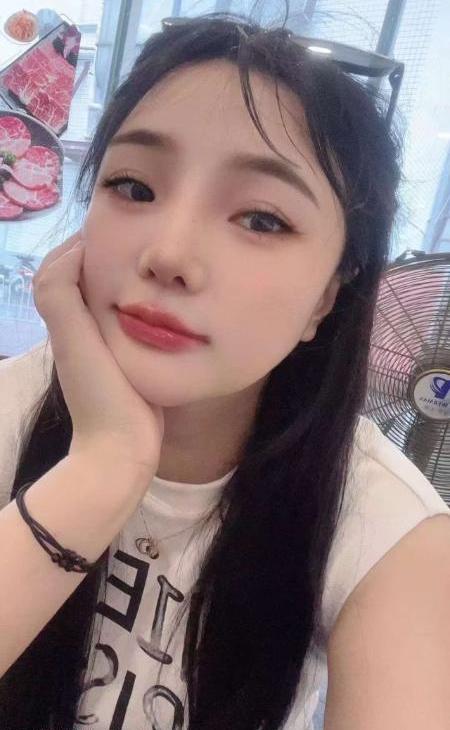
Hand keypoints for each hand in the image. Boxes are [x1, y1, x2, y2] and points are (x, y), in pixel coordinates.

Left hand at [32, 230, 164, 474]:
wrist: (122, 447)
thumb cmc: (99, 391)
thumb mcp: (73, 338)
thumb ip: (62, 294)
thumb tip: (77, 249)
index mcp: (66, 320)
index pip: (63, 266)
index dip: (81, 242)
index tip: (113, 225)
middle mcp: (83, 331)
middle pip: (88, 280)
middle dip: (107, 255)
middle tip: (140, 238)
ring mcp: (107, 348)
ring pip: (115, 299)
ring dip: (129, 278)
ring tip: (157, 262)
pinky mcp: (132, 362)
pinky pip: (136, 321)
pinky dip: (146, 305)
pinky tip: (171, 302)